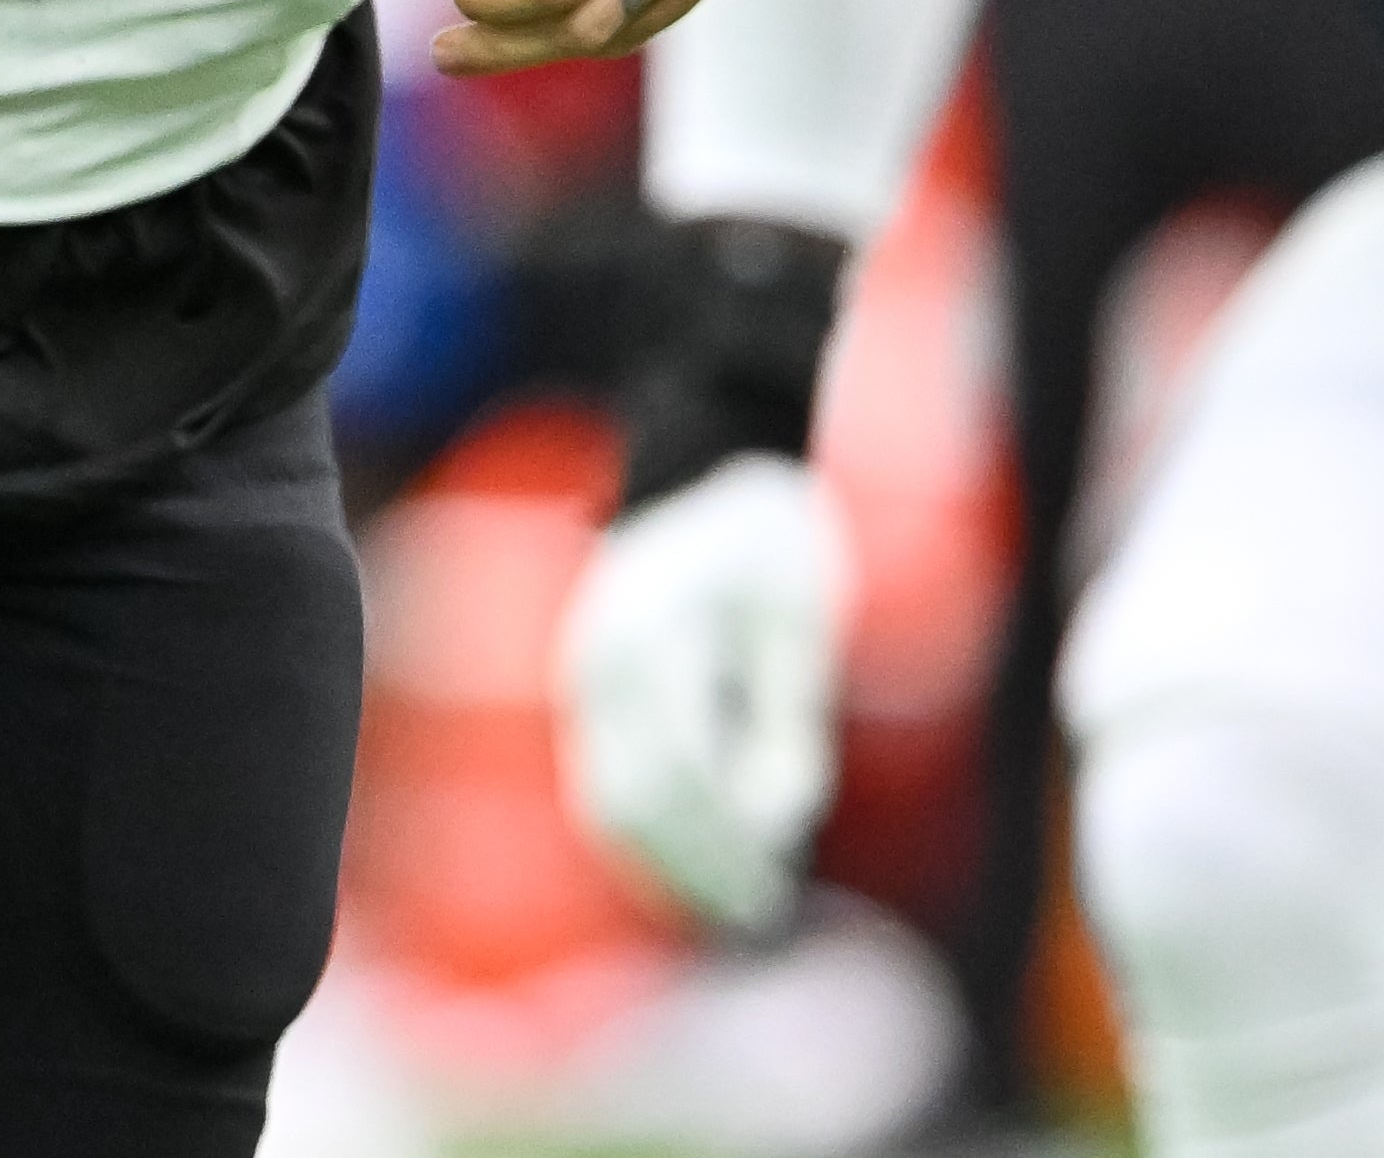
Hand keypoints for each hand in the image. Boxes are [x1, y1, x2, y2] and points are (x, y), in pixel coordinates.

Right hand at [558, 452, 844, 931]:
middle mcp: (596, 663)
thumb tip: (774, 828)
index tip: (773, 897)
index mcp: (648, 639)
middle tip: (753, 915)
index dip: (724, 847)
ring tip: (724, 902)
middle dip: (689, 871)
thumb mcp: (801, 628)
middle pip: (629, 801)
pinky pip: (601, 778)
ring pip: (601, 801)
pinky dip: (642, 831)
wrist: (707, 469)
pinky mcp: (588, 689)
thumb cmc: (769, 544)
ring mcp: (582, 675)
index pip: (680, 775)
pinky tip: (694, 858)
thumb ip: (787, 729)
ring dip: (659, 862)